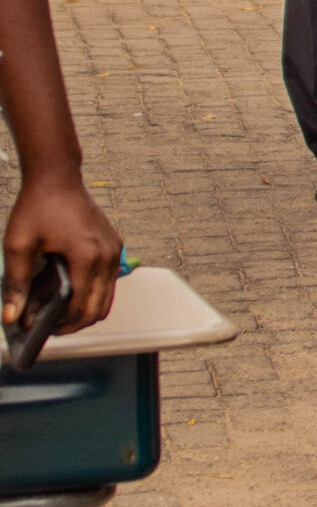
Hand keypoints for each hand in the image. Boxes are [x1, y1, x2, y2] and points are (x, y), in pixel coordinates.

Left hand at [3, 171, 120, 335]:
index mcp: (87, 257)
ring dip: (84, 309)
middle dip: (73, 323)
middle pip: (99, 308)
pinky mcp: (114, 245)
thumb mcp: (18, 246)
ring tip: (55, 310)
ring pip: (107, 297)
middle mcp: (108, 255)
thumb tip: (12, 316)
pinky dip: (92, 292)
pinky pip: (108, 280)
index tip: (39, 329)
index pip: (82, 307)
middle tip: (47, 325)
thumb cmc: (38, 207)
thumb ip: (16, 284)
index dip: (60, 325)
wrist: (57, 178)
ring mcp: (114, 250)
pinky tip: (67, 289)